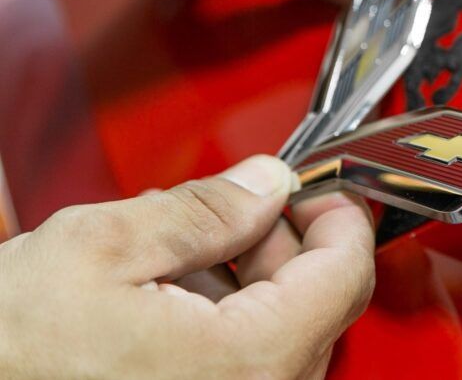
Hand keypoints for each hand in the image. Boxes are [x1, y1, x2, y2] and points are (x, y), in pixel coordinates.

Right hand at [0, 155, 374, 378]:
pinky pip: (244, 365)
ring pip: (280, 333)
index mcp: (248, 361)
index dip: (337, 213)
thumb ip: (206, 208)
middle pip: (315, 302)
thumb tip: (267, 182)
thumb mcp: (103, 249)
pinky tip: (171, 296)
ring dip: (247, 279)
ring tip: (180, 251)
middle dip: (279, 241)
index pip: (346, 273)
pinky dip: (224, 321)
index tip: (318, 185)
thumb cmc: (7, 354)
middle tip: (238, 205)